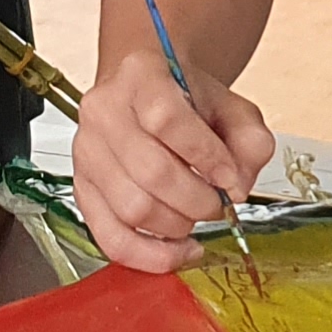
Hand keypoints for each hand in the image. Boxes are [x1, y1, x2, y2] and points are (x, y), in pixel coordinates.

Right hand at [74, 58, 274, 273]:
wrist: (148, 95)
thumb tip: (237, 186)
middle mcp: (103, 110)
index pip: (166, 118)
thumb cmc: (187, 101)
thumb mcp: (231, 107)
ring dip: (177, 225)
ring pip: (132, 208)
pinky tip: (178, 250)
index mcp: (140, 74)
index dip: (206, 156)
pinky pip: (110, 238)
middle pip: (150, 171)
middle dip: (197, 200)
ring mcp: (86, 151)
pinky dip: (149, 256)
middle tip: (218, 203)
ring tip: (196, 215)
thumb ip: (250, 141)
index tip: (232, 179)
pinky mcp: (82, 189)